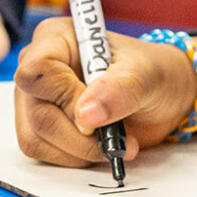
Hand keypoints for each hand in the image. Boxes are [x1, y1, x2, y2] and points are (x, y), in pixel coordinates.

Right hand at [13, 17, 196, 166]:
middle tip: (118, 136)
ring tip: (115, 141)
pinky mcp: (38, 126)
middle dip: (80, 135)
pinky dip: (74, 158)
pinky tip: (100, 146)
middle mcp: (39, 66)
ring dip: (79, 151)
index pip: (36, 71)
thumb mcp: (146, 75)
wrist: (161, 96)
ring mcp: (35, 98)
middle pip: (38, 112)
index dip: (64, 98)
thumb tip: (86, 116)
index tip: (97, 114)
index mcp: (57, 38)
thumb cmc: (152, 73)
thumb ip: (120, 90)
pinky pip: (41, 152)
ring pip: (36, 138)